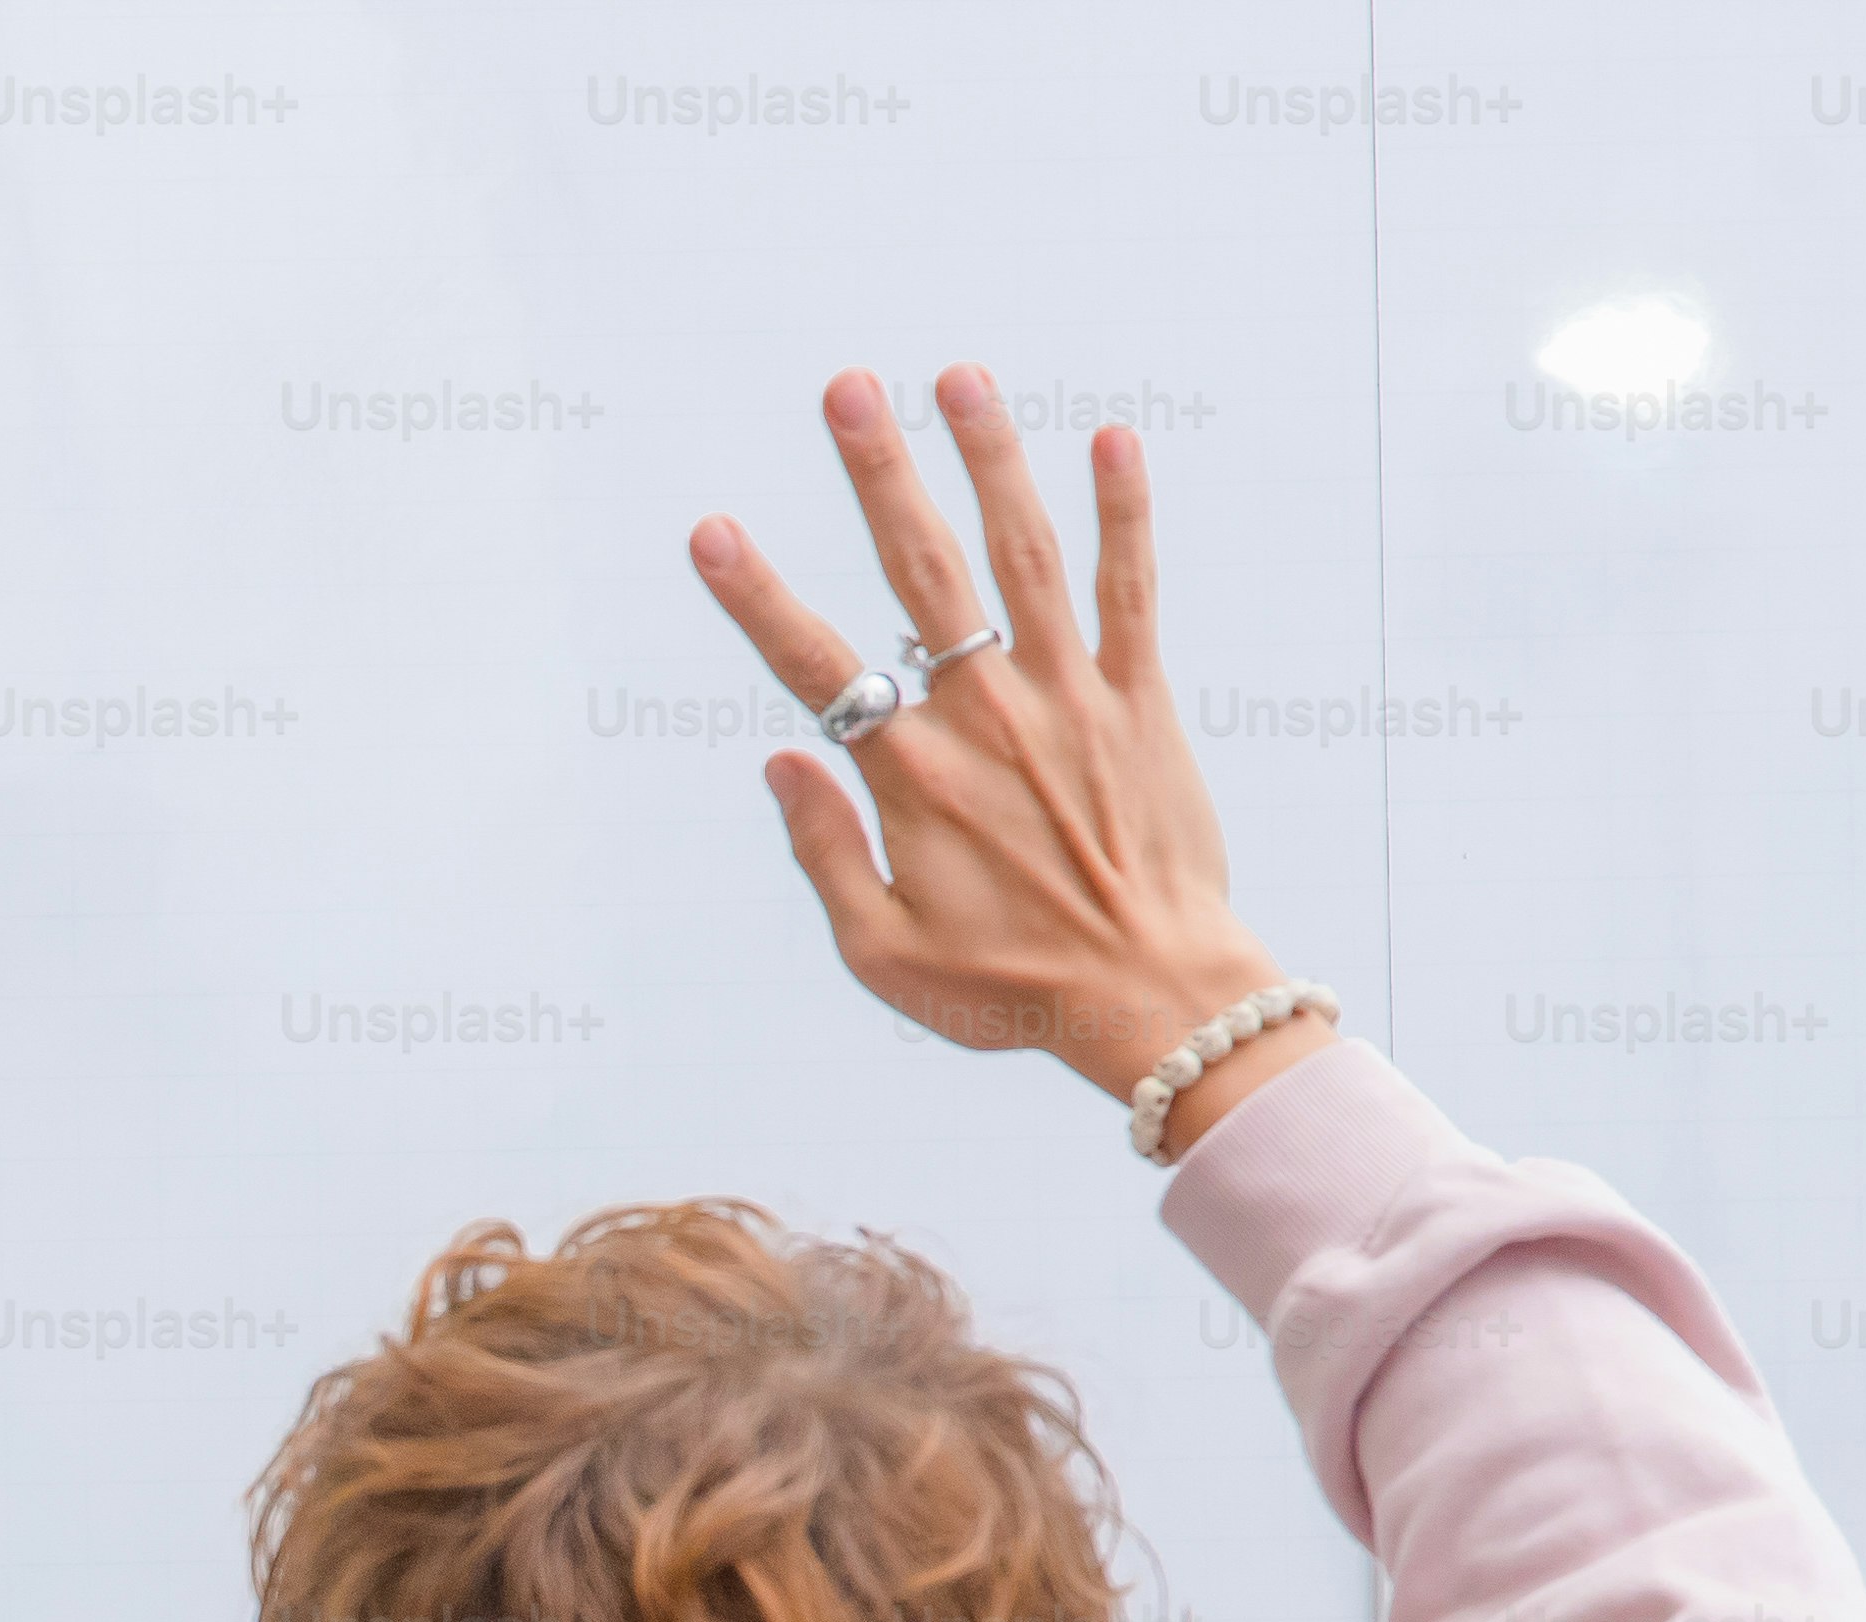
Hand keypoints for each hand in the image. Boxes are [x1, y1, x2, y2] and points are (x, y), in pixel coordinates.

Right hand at [690, 366, 1328, 1153]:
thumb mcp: (883, 955)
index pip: (817, 666)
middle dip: (881, 471)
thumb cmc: (1008, 991)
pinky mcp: (1139, 704)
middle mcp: (986, 719)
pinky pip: (1129, 592)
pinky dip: (1124, 515)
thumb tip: (782, 760)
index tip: (712, 530)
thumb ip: (824, 854)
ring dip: (990, 459)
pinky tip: (1112, 439)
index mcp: (912, 779)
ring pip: (1023, 556)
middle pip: (922, 572)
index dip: (758, 595)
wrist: (1153, 1000)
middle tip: (848, 387)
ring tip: (959, 378)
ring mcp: (1068, 701)